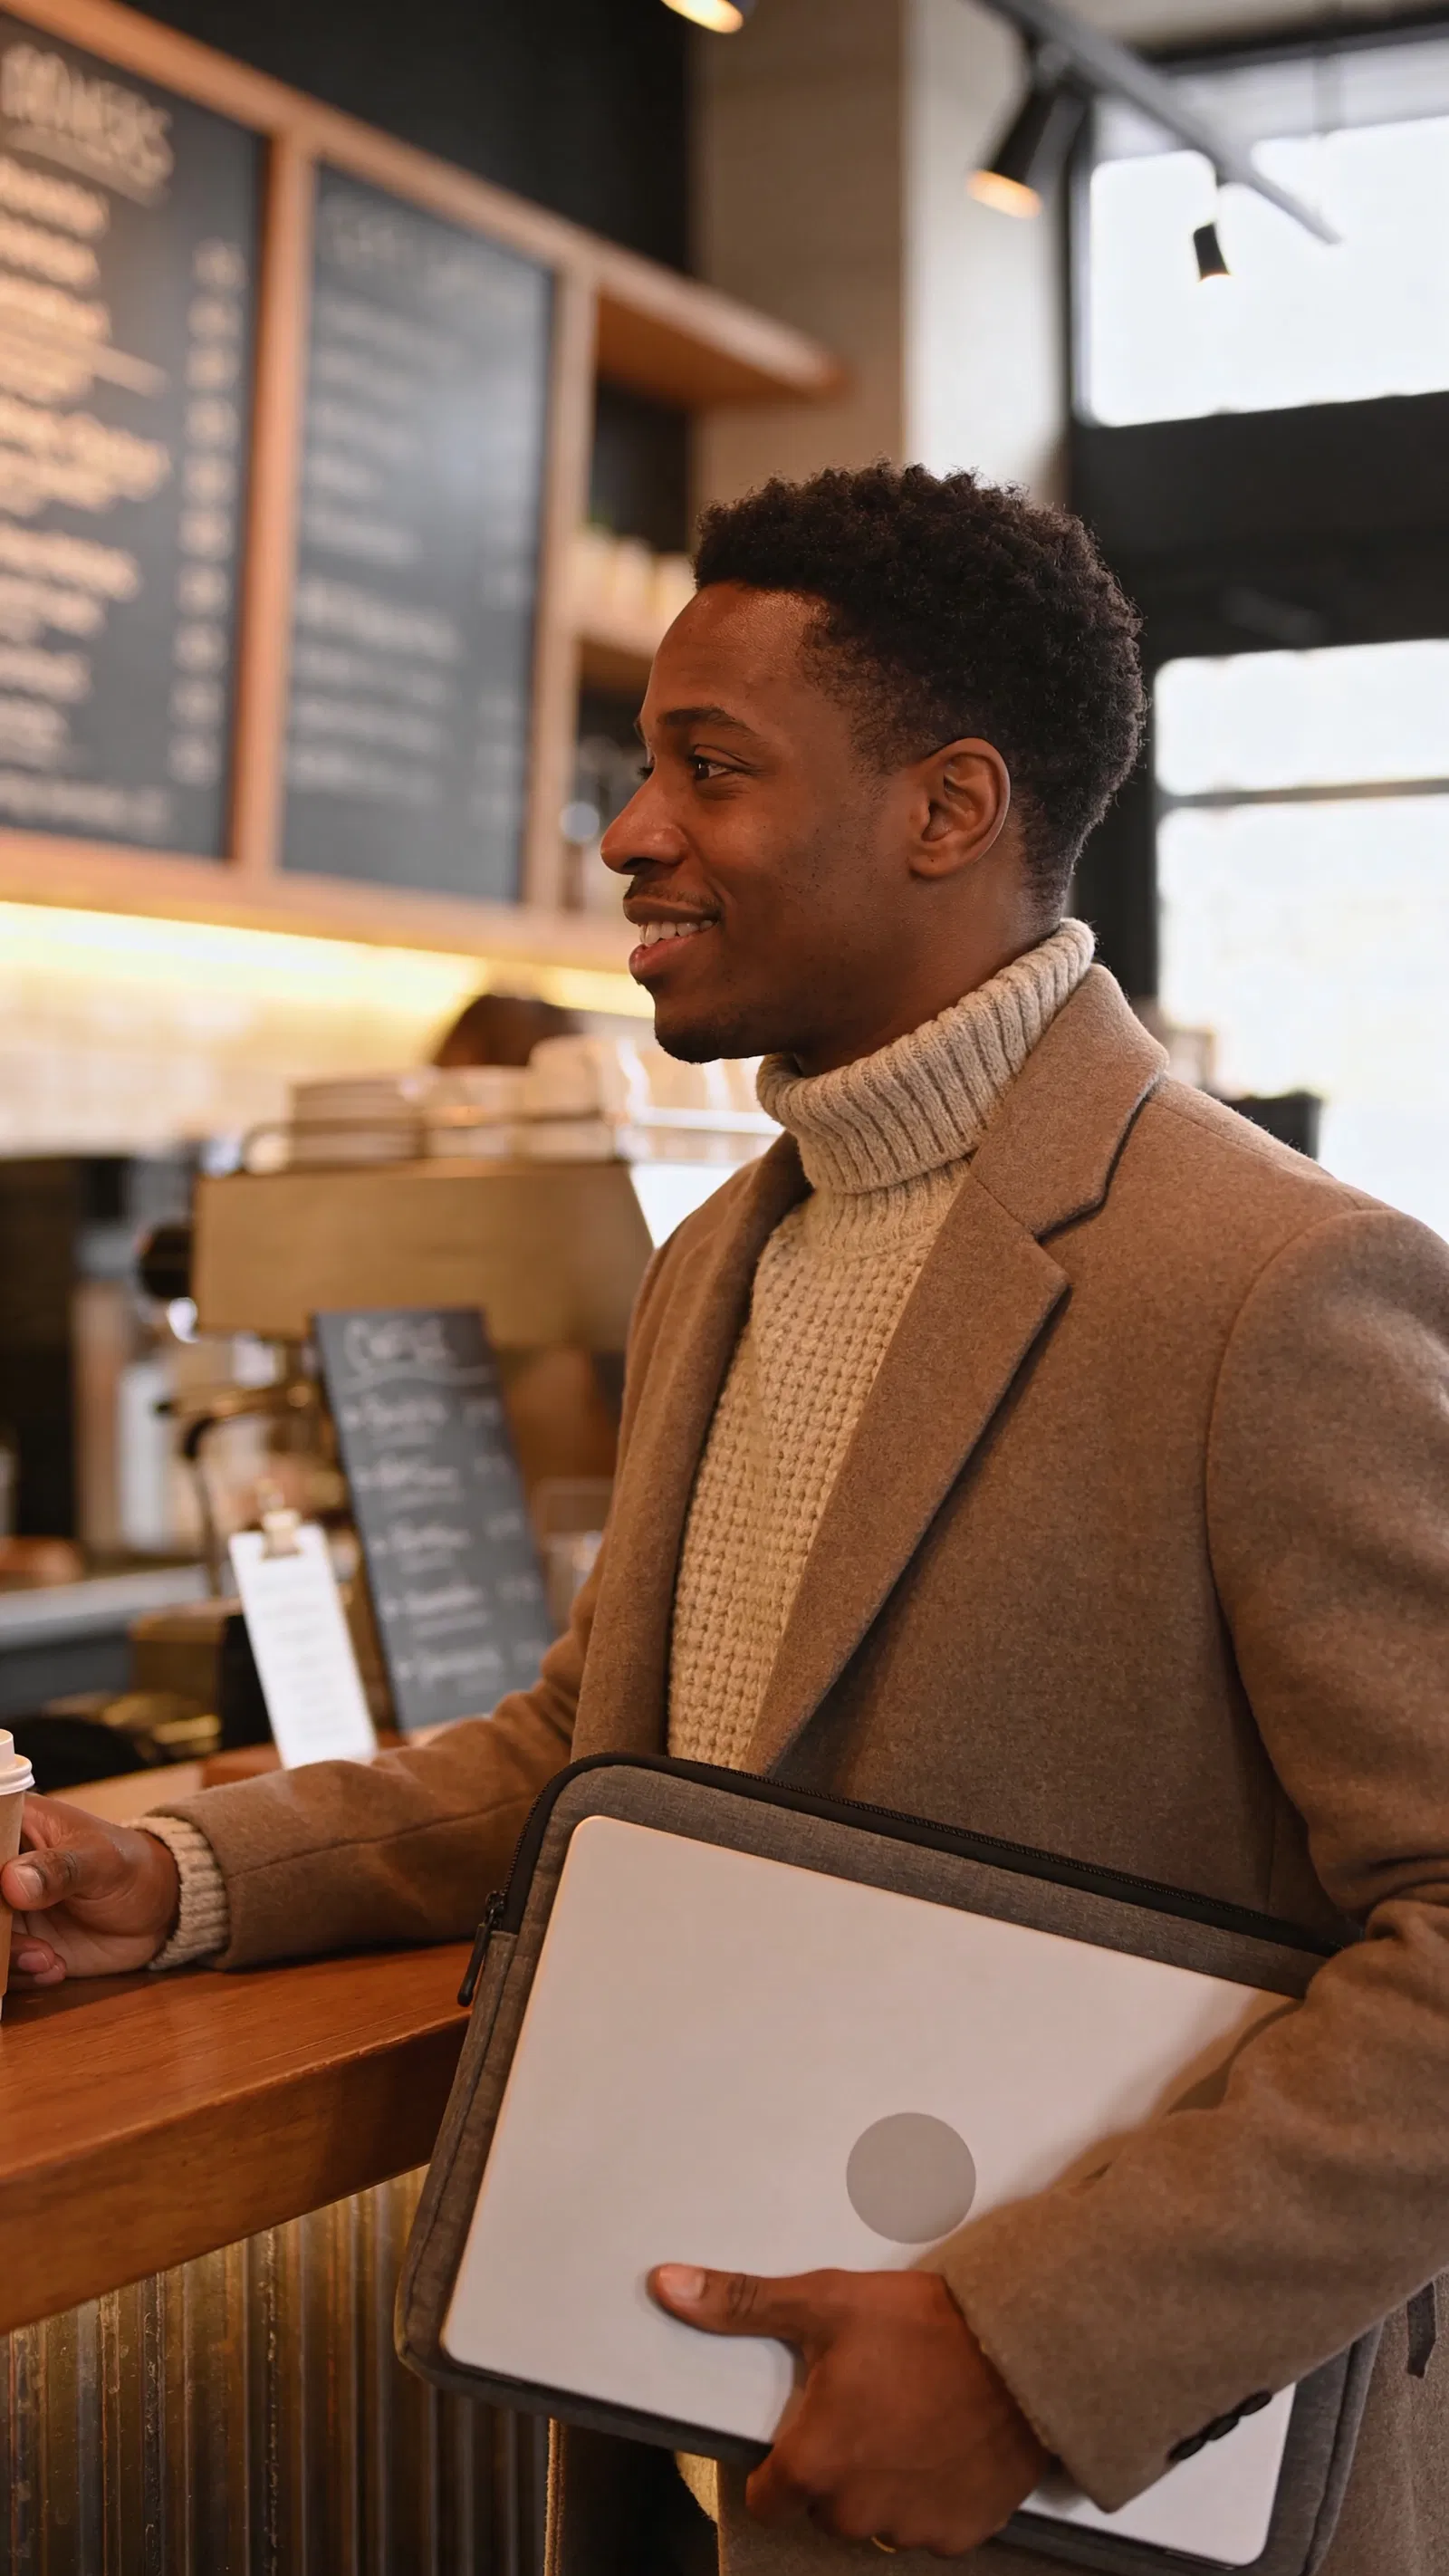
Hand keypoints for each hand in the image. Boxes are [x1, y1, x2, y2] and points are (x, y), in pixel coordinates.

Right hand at [1, 1795, 180, 1983]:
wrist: (156, 1910)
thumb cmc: (129, 1865)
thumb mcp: (101, 1860)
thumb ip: (60, 1869)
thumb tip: (11, 1882)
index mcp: (11, 1826)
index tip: (4, 1900)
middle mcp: (0, 1869)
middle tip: (21, 1945)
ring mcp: (4, 1910)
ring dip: (5, 1959)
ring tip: (47, 1959)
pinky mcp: (15, 1946)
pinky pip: (0, 1969)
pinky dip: (19, 1976)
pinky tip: (54, 1968)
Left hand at [650, 2263, 1047, 2556]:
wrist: (1023, 2350)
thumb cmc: (923, 2328)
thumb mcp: (823, 2303)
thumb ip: (740, 2304)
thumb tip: (668, 2286)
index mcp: (813, 2465)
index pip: (767, 2499)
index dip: (778, 2466)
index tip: (805, 2429)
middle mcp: (855, 2511)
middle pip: (823, 2506)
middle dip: (837, 2467)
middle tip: (866, 2407)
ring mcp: (911, 2528)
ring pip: (876, 2517)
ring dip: (884, 2482)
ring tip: (910, 2419)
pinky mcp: (961, 2534)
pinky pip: (929, 2525)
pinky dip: (932, 2495)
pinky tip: (944, 2444)